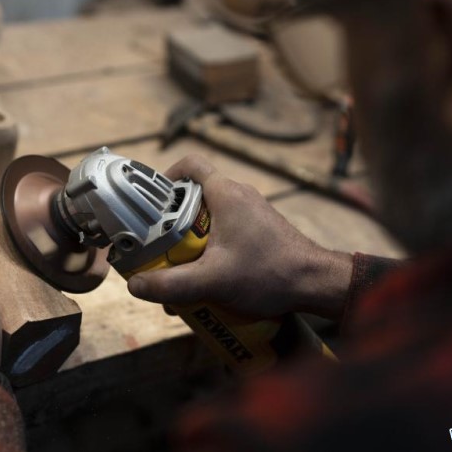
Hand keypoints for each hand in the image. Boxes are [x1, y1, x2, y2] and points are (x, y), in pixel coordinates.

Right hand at [127, 155, 353, 320]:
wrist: (316, 283)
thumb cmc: (270, 273)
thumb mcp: (212, 281)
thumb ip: (171, 284)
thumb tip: (135, 286)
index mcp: (226, 194)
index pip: (190, 165)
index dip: (166, 177)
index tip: (152, 204)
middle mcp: (239, 197)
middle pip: (194, 198)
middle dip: (173, 225)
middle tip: (160, 249)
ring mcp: (252, 213)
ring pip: (210, 220)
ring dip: (193, 243)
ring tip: (183, 273)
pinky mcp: (260, 231)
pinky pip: (227, 233)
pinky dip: (213, 251)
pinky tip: (210, 281)